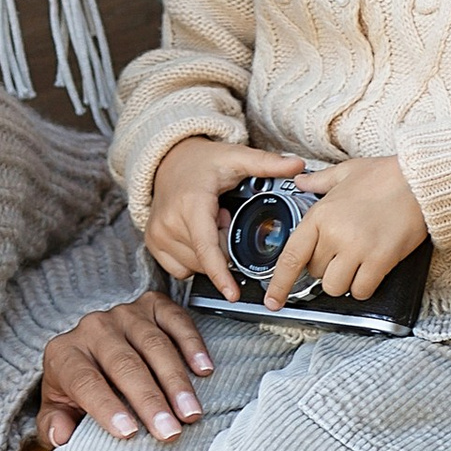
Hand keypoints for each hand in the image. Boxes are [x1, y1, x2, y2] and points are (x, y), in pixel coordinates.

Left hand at [40, 293, 215, 447]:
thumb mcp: (58, 411)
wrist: (92, 353)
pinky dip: (192, 344)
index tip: (129, 433)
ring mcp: (124, 314)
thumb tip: (61, 435)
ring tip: (190, 413)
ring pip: (153, 345)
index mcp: (64, 354)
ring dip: (175, 381)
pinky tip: (204, 370)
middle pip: (123, 364)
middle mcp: (93, 328)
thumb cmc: (77, 391)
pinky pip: (175, 320)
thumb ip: (53, 426)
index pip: (85, 381)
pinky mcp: (151, 305)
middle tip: (169, 431)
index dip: (106, 407)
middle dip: (149, 400)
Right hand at [141, 137, 305, 300]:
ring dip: (209, 253)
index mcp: (191, 204)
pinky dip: (194, 259)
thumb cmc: (201, 162)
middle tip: (223, 217)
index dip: (221, 274)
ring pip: (195, 266)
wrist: (168, 161)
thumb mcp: (236, 157)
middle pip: (207, 259)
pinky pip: (179, 269)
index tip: (232, 294)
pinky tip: (196, 235)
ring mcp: (158, 235)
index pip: (207, 248)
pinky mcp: (153, 244)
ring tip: (208, 222)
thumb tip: (297, 166)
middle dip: (224, 247)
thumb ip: (267, 164)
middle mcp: (170, 222)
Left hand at [260, 155, 428, 308]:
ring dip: (344, 281)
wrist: (420, 180)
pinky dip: (364, 286)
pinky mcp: (380, 260)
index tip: (273, 300)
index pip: (292, 257)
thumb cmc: (385, 176)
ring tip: (357, 263)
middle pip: (316, 273)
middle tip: (343, 253)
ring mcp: (357, 249)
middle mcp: (334, 234)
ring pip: (336, 286)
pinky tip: (371, 271)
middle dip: (326, 268)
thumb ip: (319, 181)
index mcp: (320, 215)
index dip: (279, 284)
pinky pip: (362, 289)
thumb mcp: (346, 172)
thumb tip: (300, 182)